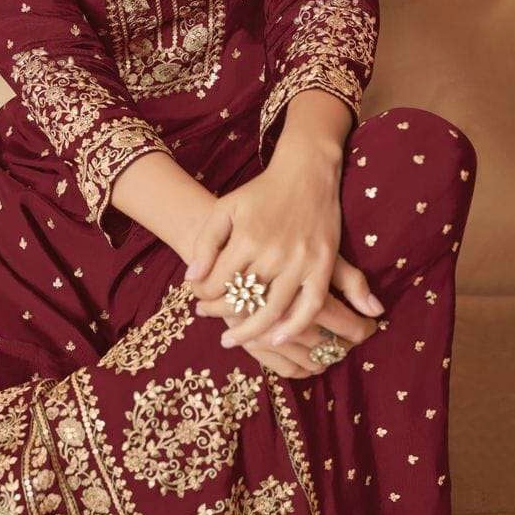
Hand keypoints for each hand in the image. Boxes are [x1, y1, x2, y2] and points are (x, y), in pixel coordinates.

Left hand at [183, 129, 384, 376]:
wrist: (306, 173)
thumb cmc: (261, 192)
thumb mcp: (226, 207)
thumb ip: (206, 241)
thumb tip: (192, 278)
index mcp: (247, 238)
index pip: (217, 282)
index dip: (202, 295)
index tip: (197, 298)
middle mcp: (273, 253)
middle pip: (242, 300)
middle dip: (220, 313)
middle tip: (209, 317)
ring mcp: (300, 262)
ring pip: (272, 311)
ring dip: (250, 331)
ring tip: (233, 340)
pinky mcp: (323, 266)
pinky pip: (310, 307)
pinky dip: (293, 328)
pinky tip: (275, 340)